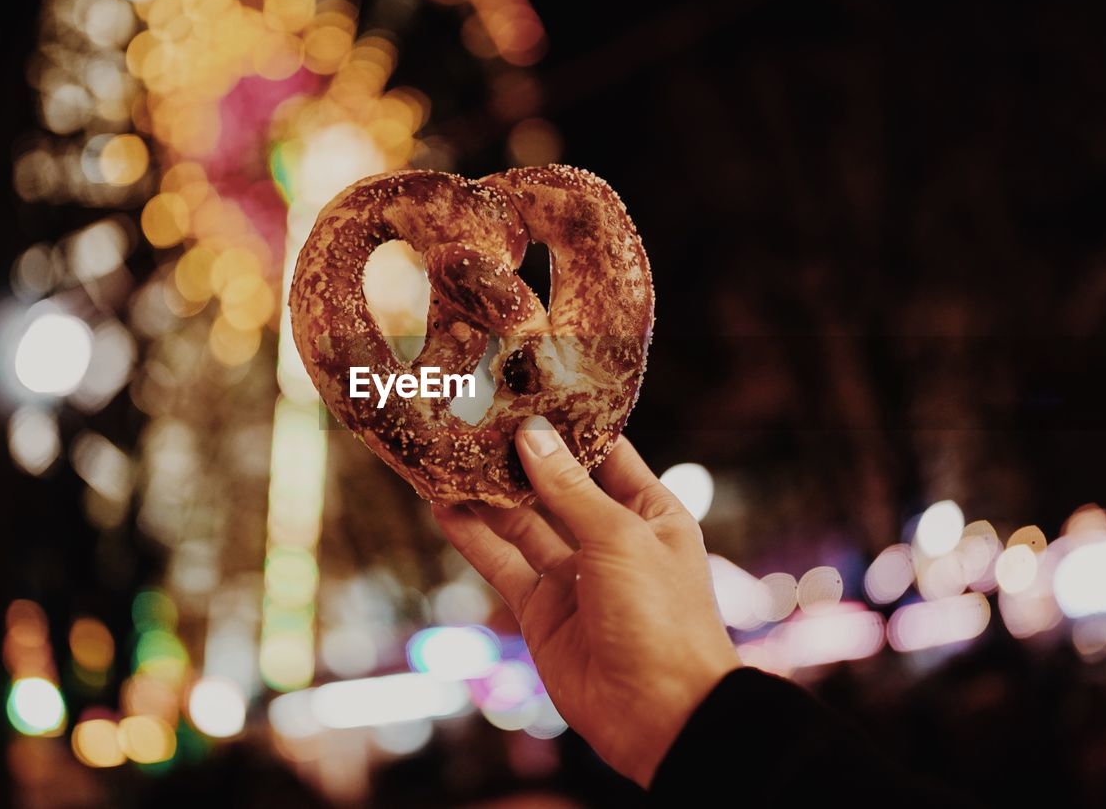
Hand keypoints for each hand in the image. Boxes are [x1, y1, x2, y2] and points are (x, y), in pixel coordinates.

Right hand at [433, 416, 740, 787]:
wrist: (660, 716)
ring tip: (447, 453)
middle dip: (519, 456)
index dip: (570, 424)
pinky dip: (473, 538)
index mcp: (650, 513)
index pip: (606, 454)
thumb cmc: (662, 618)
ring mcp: (574, 576)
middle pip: (556, 486)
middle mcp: (610, 539)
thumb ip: (569, 490)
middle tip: (474, 417)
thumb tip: (531, 435)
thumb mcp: (620, 539)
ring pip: (521, 523)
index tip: (529, 389)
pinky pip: (502, 565)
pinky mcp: (541, 611)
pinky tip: (444, 507)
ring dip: (487, 493)